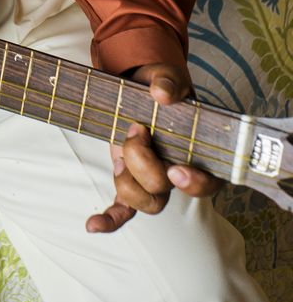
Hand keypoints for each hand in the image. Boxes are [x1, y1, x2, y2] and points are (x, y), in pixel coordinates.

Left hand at [85, 62, 219, 233]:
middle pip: (164, 191)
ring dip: (126, 181)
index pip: (208, 183)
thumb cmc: (163, 86)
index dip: (194, 184)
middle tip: (136, 130)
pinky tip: (92, 225)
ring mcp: (152, 180)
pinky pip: (123, 210)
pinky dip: (109, 220)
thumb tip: (162, 93)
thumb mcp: (168, 76)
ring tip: (118, 152)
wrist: (142, 87)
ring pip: (144, 202)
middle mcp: (178, 172)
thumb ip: (168, 82)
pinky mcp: (130, 179)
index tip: (176, 170)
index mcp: (199, 152)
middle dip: (143, 164)